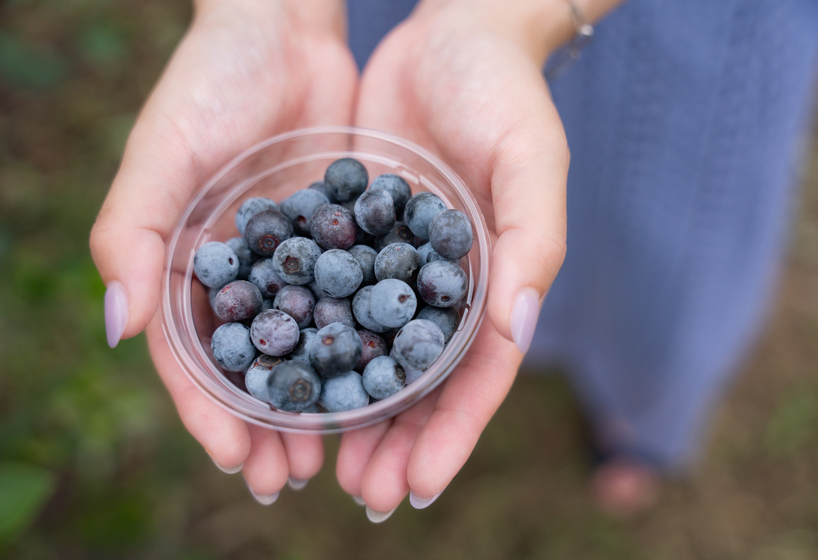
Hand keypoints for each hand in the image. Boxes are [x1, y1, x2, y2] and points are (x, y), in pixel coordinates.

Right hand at [90, 0, 357, 499]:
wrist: (285, 29)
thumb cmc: (209, 83)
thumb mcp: (162, 154)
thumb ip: (132, 237)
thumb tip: (118, 329)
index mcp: (186, 266)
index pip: (193, 358)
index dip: (210, 413)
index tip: (239, 461)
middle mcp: (241, 274)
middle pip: (252, 368)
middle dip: (268, 426)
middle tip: (292, 478)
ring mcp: (294, 262)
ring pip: (305, 347)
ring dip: (317, 402)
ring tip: (338, 453)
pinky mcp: (343, 241)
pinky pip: (354, 305)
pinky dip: (364, 347)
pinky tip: (384, 384)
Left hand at [337, 0, 569, 517]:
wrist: (453, 35)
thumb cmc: (505, 96)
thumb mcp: (529, 163)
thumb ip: (529, 245)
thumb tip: (516, 330)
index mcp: (497, 283)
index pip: (478, 377)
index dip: (451, 436)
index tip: (417, 488)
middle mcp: (447, 288)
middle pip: (424, 383)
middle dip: (399, 443)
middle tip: (364, 494)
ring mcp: (399, 268)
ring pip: (376, 356)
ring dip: (354, 413)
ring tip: (322, 464)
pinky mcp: (356, 237)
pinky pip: (334, 302)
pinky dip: (315, 346)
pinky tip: (288, 381)